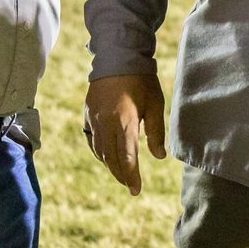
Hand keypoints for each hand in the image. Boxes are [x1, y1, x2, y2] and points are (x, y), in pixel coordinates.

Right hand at [83, 73, 166, 195]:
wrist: (118, 57)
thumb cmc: (141, 81)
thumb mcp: (155, 105)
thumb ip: (156, 132)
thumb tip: (159, 157)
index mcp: (125, 123)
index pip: (127, 158)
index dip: (131, 176)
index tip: (136, 190)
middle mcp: (106, 124)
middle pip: (111, 158)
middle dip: (121, 174)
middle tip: (130, 186)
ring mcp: (94, 119)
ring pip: (100, 150)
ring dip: (110, 164)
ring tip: (121, 173)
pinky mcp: (88, 113)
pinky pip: (91, 139)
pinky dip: (99, 151)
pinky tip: (106, 156)